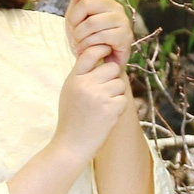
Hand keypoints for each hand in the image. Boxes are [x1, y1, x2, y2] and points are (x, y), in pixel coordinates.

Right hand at [55, 43, 130, 160]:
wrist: (71, 145)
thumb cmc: (71, 118)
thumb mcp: (70, 91)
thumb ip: (83, 75)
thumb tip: (102, 57)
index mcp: (74, 78)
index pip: (90, 53)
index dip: (102, 49)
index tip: (108, 51)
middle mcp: (86, 84)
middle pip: (112, 67)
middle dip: (112, 78)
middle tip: (104, 92)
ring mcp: (99, 96)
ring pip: (120, 84)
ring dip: (116, 94)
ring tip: (103, 107)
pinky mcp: (110, 109)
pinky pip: (123, 99)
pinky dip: (119, 107)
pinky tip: (107, 116)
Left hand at [61, 0, 132, 68]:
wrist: (98, 66)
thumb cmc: (87, 40)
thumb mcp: (77, 17)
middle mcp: (114, 6)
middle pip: (88, 3)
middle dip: (74, 20)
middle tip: (74, 33)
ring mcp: (121, 21)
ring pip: (91, 23)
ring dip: (80, 37)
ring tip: (80, 45)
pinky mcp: (125, 36)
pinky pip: (99, 37)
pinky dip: (88, 46)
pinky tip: (87, 50)